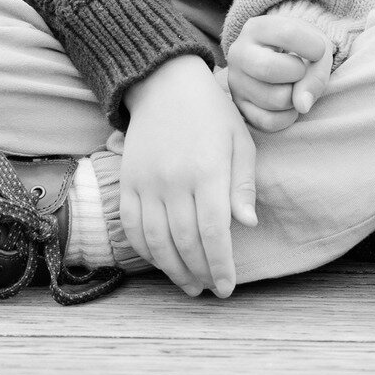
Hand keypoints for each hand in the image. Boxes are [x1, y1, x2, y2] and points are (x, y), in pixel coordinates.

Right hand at [120, 54, 258, 297]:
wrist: (165, 85)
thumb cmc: (212, 113)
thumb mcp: (240, 140)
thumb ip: (243, 185)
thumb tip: (248, 225)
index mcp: (208, 170)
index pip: (215, 231)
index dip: (221, 264)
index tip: (227, 287)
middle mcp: (174, 180)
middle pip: (185, 241)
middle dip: (200, 272)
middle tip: (210, 290)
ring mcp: (146, 182)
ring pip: (156, 241)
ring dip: (173, 269)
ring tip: (189, 284)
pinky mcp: (127, 182)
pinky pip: (132, 227)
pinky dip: (146, 251)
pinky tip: (162, 261)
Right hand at [225, 14, 334, 134]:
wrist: (281, 56)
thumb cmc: (301, 48)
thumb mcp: (317, 47)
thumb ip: (317, 73)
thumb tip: (302, 105)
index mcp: (257, 28)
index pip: (288, 33)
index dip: (313, 47)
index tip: (318, 51)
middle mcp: (239, 53)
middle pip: (269, 68)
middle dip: (298, 73)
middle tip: (300, 70)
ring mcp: (236, 82)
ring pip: (274, 99)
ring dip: (296, 97)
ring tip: (293, 86)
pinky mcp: (239, 107)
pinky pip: (268, 122)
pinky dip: (288, 117)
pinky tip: (289, 104)